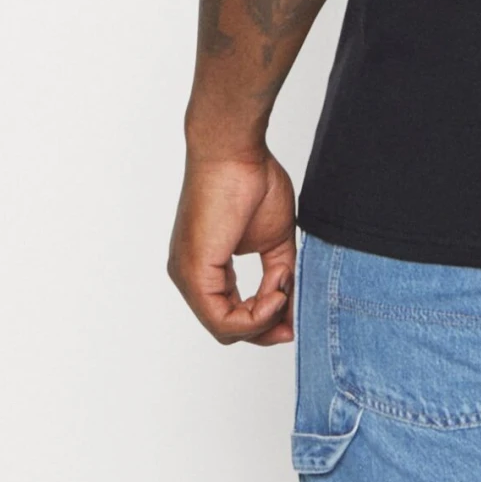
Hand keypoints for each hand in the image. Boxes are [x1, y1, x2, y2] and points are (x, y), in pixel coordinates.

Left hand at [168, 149, 296, 344]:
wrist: (233, 151)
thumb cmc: (249, 180)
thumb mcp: (273, 239)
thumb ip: (278, 273)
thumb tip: (287, 302)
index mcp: (206, 268)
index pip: (231, 314)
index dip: (264, 322)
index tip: (292, 315)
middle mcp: (190, 277)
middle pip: (226, 327)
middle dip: (264, 330)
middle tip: (292, 324)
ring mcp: (188, 277)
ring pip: (223, 328)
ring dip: (261, 322)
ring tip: (283, 298)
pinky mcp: (194, 273)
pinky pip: (221, 319)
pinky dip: (253, 317)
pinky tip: (275, 296)